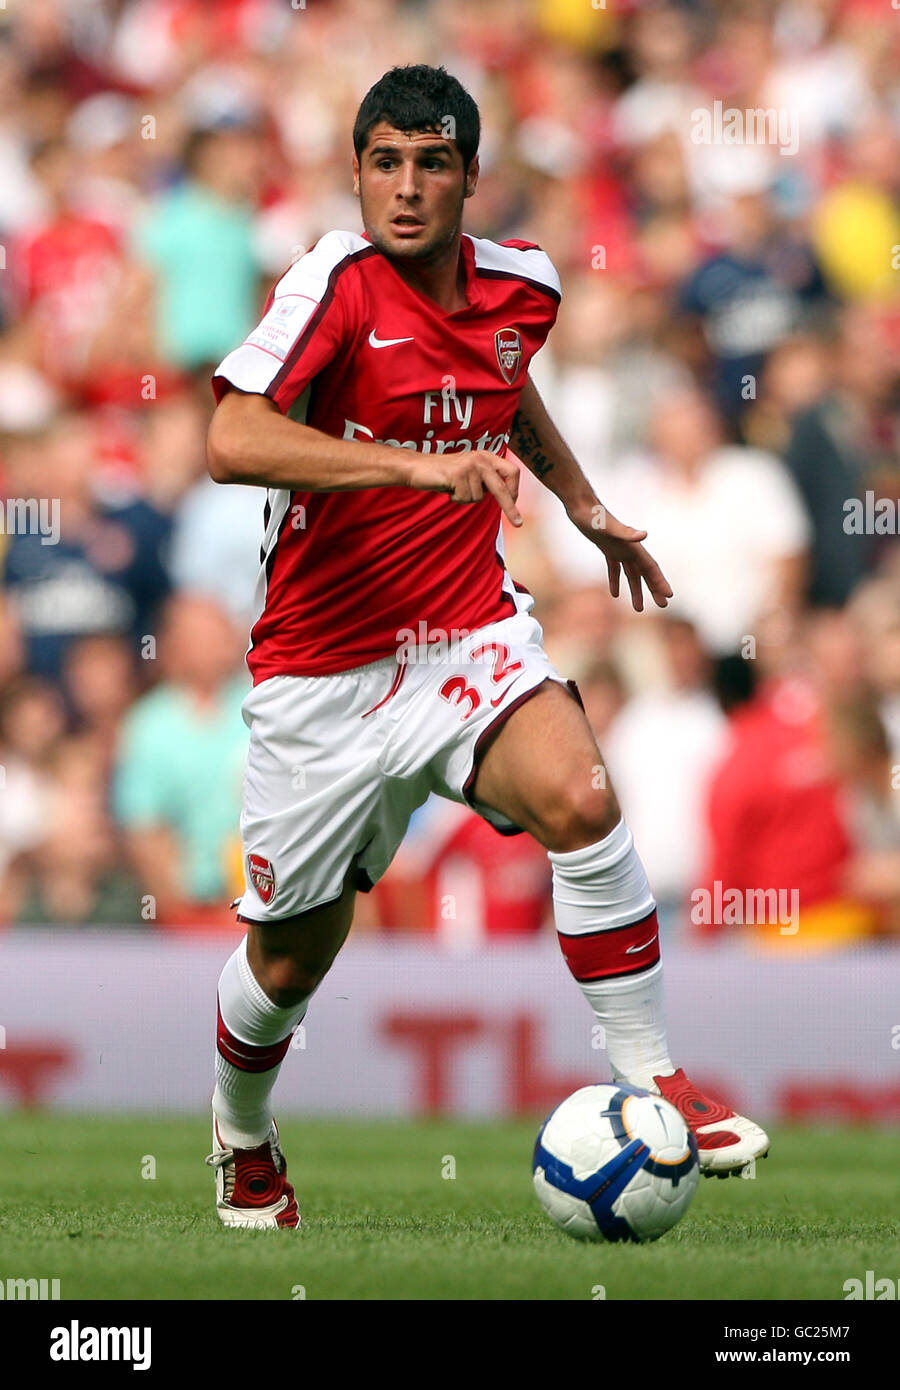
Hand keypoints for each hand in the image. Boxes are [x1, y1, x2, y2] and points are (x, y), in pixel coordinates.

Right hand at [406, 450, 522, 526]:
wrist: (418, 467)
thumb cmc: (445, 474)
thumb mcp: (470, 474)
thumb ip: (486, 481)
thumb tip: (507, 497)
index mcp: (487, 457)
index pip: (512, 472)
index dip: (514, 490)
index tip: (513, 504)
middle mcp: (481, 458)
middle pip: (502, 487)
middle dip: (510, 507)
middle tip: (518, 523)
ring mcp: (470, 465)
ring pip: (479, 497)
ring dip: (466, 499)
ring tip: (455, 489)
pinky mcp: (458, 474)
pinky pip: (465, 497)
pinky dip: (456, 498)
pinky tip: (449, 489)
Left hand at [571, 501, 672, 611]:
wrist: (581, 506)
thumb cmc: (594, 517)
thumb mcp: (608, 527)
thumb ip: (626, 533)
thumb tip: (644, 535)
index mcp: (633, 547)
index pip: (651, 568)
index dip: (660, 582)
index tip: (669, 596)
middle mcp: (629, 549)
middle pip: (645, 573)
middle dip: (654, 589)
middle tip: (663, 606)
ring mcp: (618, 549)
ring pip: (631, 574)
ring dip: (636, 590)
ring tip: (639, 608)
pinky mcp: (607, 549)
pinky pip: (614, 569)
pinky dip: (615, 581)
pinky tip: (615, 594)